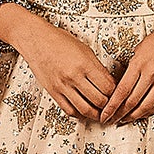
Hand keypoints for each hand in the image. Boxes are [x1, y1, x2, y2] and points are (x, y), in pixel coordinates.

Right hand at [2, 6, 117, 120]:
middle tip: (112, 106)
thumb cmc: (59, 40)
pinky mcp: (53, 92)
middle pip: (99, 101)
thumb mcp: (85, 49)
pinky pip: (69, 110)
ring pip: (85, 109)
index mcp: (85, 64)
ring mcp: (62, 86)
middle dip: (108, 106)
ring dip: (96, 114)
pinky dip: (79, 114)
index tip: (118, 94)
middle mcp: (74, 76)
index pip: (108, 87)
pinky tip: (84, 111)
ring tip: (100, 113)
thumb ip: (97, 67)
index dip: (116, 93)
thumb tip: (109, 82)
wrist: (36, 39)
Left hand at [100, 21, 153, 123]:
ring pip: (146, 106)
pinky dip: (150, 112)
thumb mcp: (140, 48)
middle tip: (112, 119)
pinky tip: (142, 114)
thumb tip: (122, 84)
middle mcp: (152, 73)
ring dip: (134, 116)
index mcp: (139, 63)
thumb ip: (132, 67)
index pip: (122, 90)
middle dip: (120, 114)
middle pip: (132, 101)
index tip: (105, 114)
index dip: (112, 106)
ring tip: (125, 120)